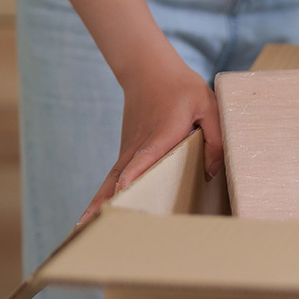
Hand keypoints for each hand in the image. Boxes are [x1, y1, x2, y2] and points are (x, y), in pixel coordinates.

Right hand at [78, 61, 221, 224]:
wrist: (149, 70)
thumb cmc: (182, 89)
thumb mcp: (209, 106)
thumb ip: (216, 138)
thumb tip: (211, 173)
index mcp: (161, 133)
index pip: (146, 155)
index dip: (135, 171)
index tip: (123, 187)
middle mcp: (139, 144)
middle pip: (119, 176)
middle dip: (106, 200)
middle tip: (91, 224)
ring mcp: (128, 149)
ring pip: (112, 179)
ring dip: (97, 202)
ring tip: (83, 228)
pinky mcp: (126, 152)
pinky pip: (114, 177)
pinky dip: (103, 195)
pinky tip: (95, 214)